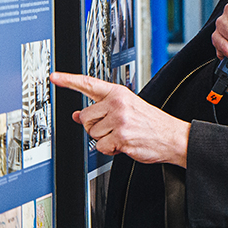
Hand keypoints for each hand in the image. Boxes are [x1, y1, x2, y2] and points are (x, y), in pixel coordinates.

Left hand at [51, 72, 189, 166]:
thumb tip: (77, 115)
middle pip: (85, 116)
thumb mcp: (128, 109)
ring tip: (122, 135)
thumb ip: (102, 109)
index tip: (54, 77)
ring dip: (104, 139)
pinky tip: (124, 144)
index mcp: (119, 93)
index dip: (69, 80)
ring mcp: (119, 120)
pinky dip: (110, 150)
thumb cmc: (152, 123)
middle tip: (113, 128)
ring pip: (92, 133)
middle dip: (95, 127)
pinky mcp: (121, 136)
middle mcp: (118, 103)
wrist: (173, 137)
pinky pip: (101, 147)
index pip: (89, 84)